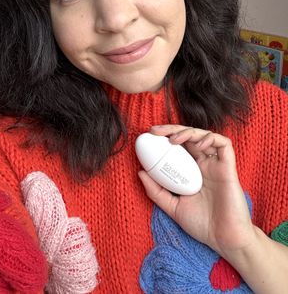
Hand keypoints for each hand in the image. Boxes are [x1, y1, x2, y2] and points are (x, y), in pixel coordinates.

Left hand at [138, 125, 256, 258]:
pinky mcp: (228, 167)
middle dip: (172, 129)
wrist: (223, 240)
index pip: (178, 147)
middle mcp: (203, 164)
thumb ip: (156, 191)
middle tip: (154, 131)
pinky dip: (210, 138)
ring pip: (204, 135)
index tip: (148, 137)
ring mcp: (216, 164)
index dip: (164, 138)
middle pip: (189, 137)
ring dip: (188, 132)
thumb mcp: (172, 206)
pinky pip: (223, 144)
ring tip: (173, 139)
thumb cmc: (202, 224)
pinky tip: (198, 144)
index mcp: (191, 171)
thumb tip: (140, 172)